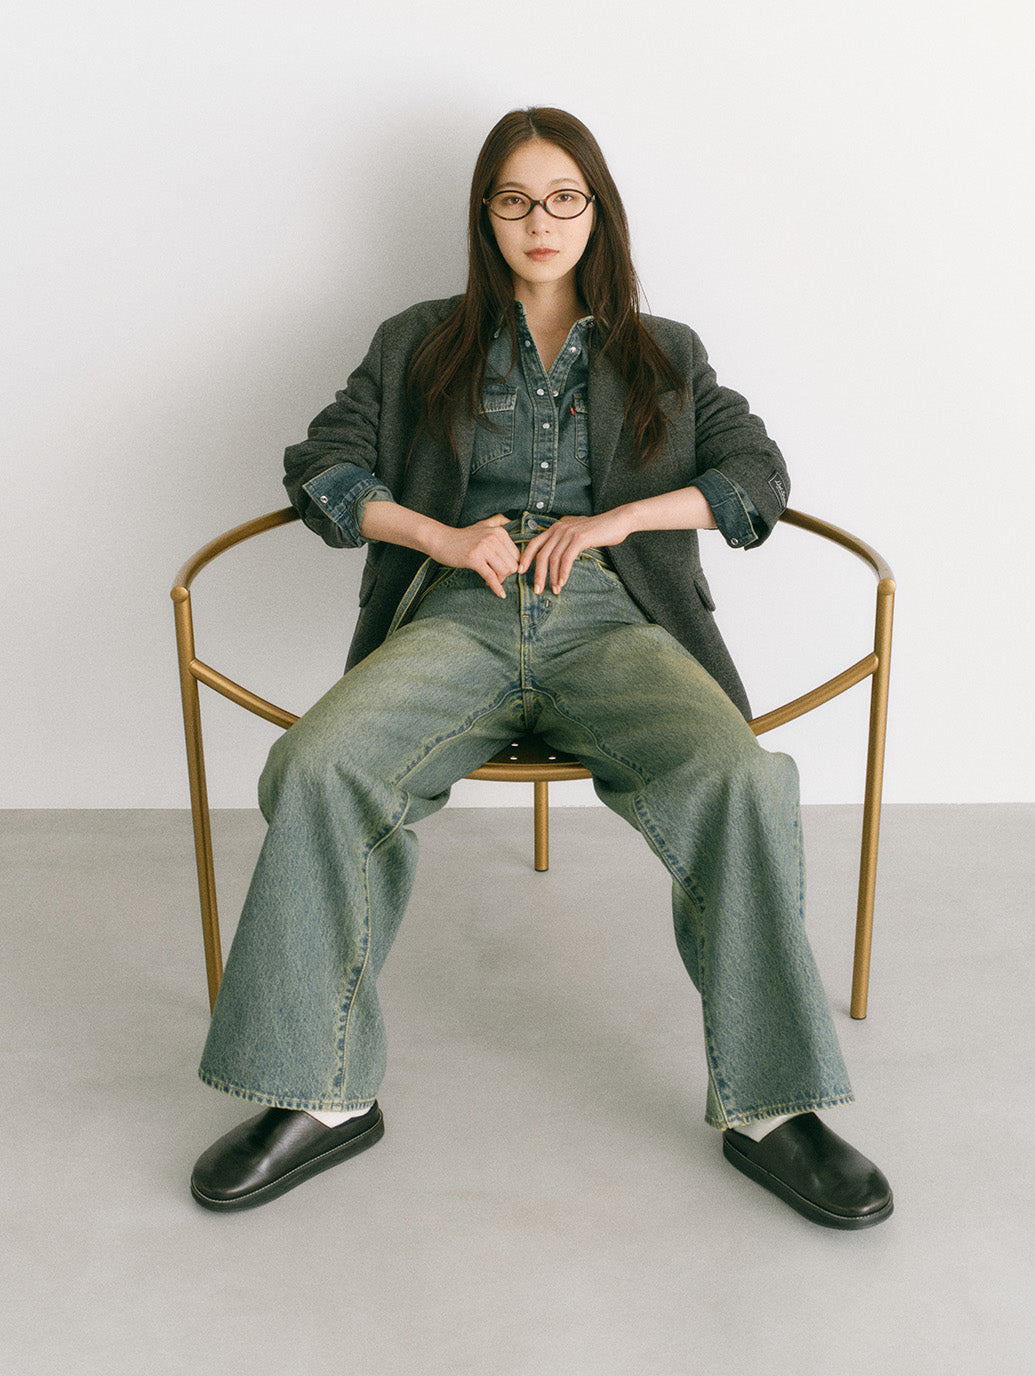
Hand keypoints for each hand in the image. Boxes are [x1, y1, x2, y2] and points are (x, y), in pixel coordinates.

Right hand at [430, 514, 519, 598]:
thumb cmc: (463, 537)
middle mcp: (493, 537)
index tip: (501, 570)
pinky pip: (491, 577)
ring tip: (490, 581)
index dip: (511, 566)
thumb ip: (499, 521)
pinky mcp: (474, 559)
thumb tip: (513, 521)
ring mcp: (484, 548)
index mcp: (499, 531)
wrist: (440, 540)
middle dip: (506, 574)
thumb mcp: (483, 525)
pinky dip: (497, 588)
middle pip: (512, 564)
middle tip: (495, 577)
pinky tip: (500, 595)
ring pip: (504, 571)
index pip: (517, 555)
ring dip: (499, 580)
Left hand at [517, 510, 631, 593]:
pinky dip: (563, 573)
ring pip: (553, 559)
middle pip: (541, 555)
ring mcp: (568, 533)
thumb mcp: (576, 534)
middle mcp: (559, 529)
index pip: (534, 543)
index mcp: (555, 528)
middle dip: (538, 574)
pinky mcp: (579, 539)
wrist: (618, 521)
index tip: (520, 571)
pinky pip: (566, 559)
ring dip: (553, 577)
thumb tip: (554, 559)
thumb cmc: (598, 530)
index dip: (525, 558)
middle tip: (537, 590)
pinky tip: (562, 582)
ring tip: (554, 590)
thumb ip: (564, 542)